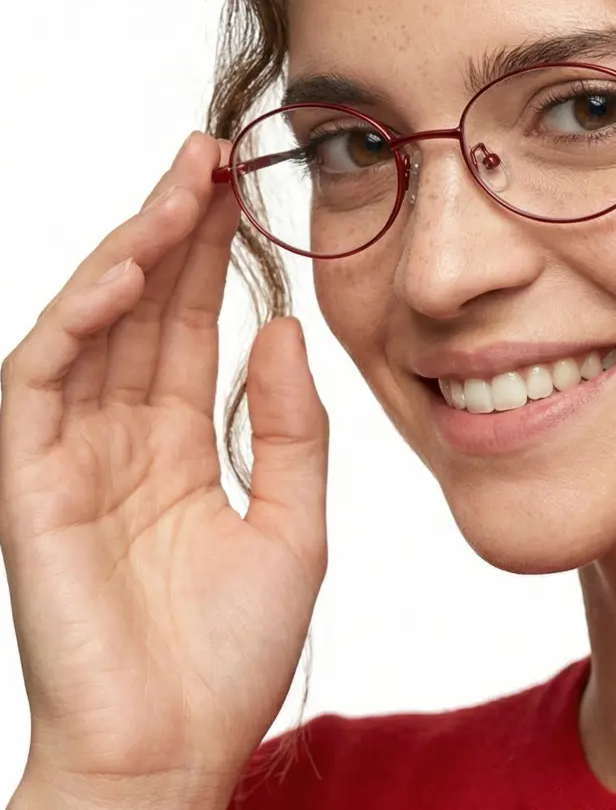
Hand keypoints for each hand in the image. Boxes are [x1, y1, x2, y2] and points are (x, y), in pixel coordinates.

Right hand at [0, 133, 328, 803]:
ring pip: (93, 328)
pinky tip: (122, 274)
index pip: (195, 326)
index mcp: (182, 446)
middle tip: (209, 155)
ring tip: (177, 192)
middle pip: (147, 310)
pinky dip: (76, 321)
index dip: (216, 257)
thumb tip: (282, 328)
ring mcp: (74, 455)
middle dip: (174, 229)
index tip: (244, 189)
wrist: (176, 751)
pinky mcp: (32, 483)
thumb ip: (290, 425)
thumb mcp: (292, 522)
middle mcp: (124, 438)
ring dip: (130, 254)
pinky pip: (42, 382)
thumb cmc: (230, 654)